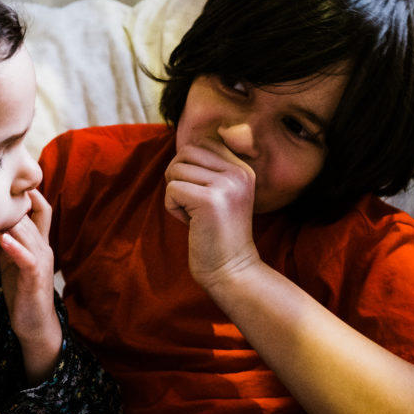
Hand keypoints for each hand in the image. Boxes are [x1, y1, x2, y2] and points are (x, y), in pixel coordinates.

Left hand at [0, 189, 62, 384]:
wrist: (35, 325)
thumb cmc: (22, 292)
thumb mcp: (13, 260)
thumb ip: (8, 241)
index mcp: (39, 242)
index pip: (41, 208)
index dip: (30, 193)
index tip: (7, 180)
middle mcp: (44, 247)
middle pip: (32, 214)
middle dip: (13, 201)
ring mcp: (41, 262)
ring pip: (28, 232)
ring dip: (10, 220)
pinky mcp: (35, 278)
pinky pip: (27, 258)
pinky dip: (15, 247)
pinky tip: (1, 240)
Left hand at [164, 138, 261, 288]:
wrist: (232, 270)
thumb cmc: (216, 234)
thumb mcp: (220, 194)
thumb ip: (206, 169)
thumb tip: (181, 149)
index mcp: (243, 169)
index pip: (203, 142)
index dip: (189, 165)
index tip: (200, 192)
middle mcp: (238, 172)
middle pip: (186, 151)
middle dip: (177, 176)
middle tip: (191, 202)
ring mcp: (225, 185)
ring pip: (175, 169)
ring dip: (175, 194)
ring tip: (195, 214)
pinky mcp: (209, 200)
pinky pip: (171, 190)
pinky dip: (173, 208)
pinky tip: (191, 224)